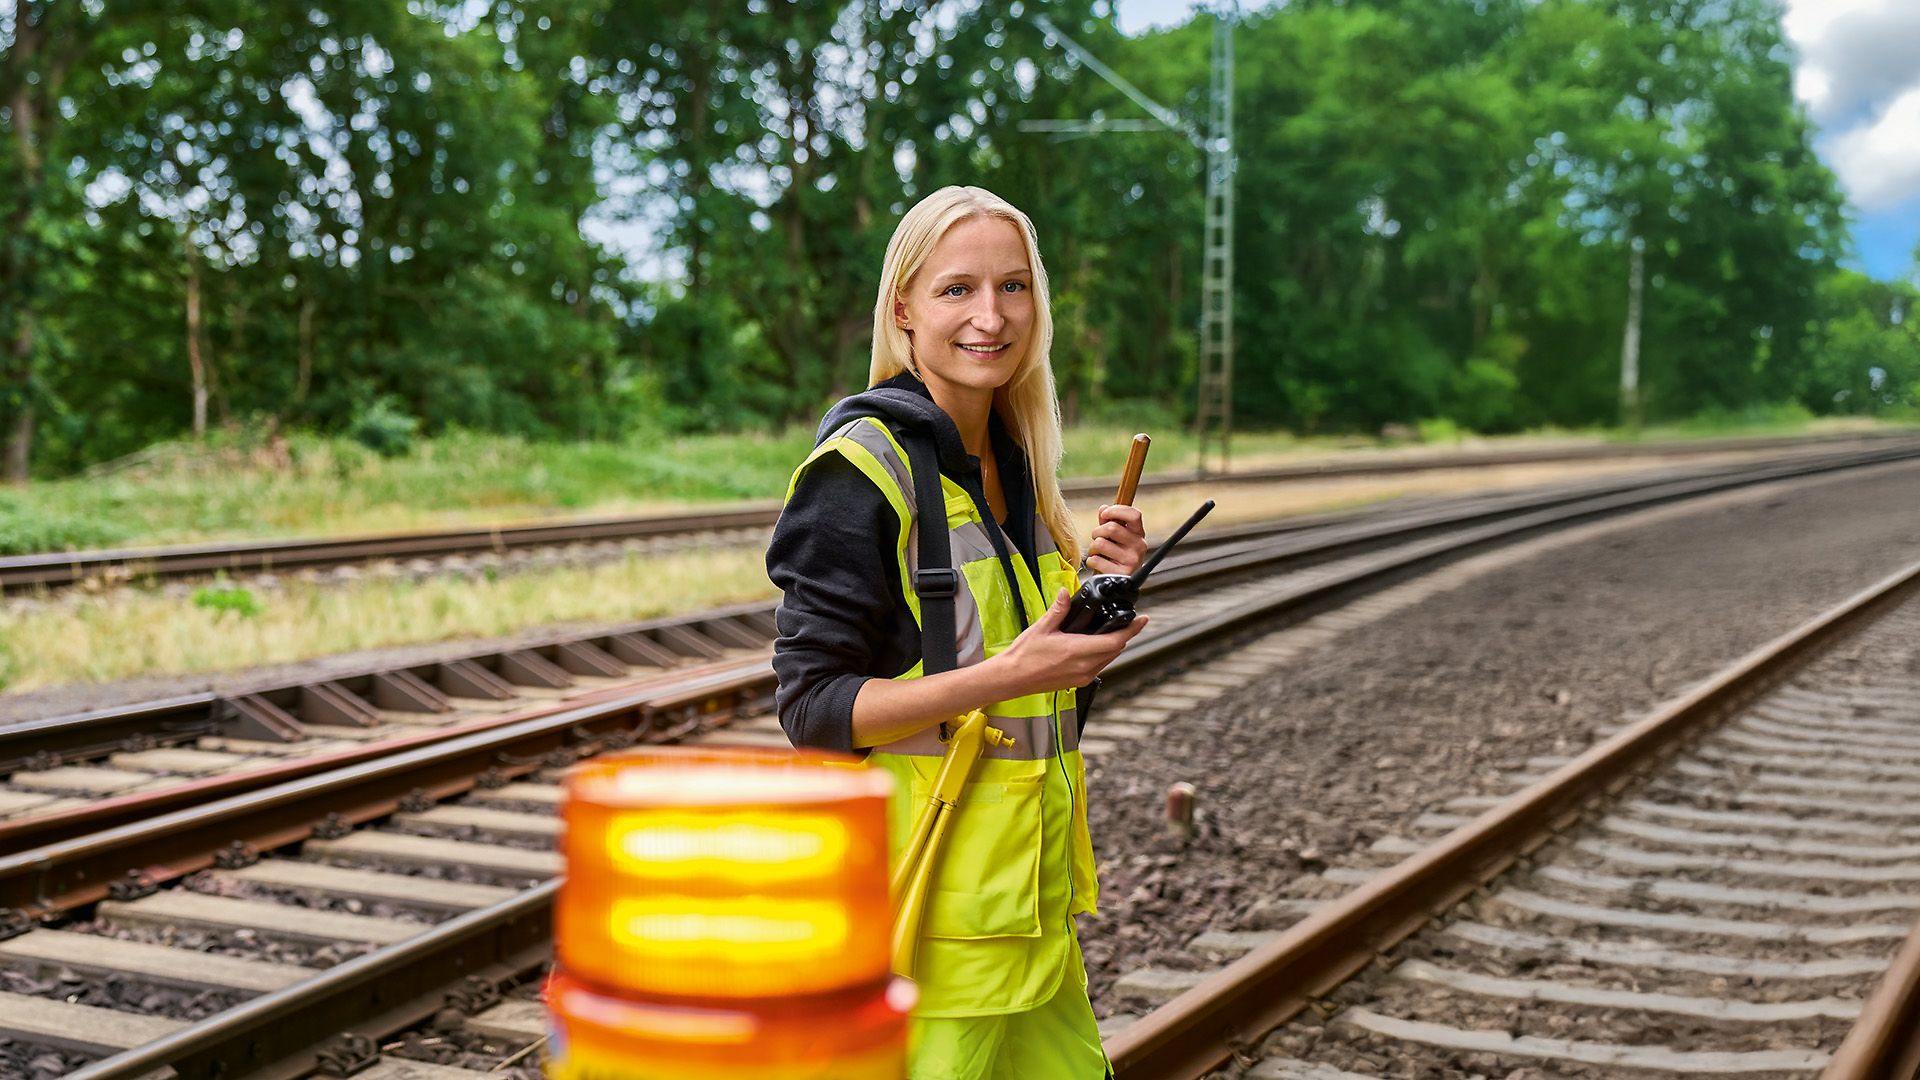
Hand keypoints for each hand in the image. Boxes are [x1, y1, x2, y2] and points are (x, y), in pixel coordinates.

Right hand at [989, 588, 1148, 698]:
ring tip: (1113, 631)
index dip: (1132, 630)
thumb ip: (1058, 609)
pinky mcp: (1078, 682)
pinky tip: (1096, 645)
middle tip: (1128, 621)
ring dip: (1114, 645)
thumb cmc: (1024, 655)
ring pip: (1109, 659)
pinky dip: (1103, 655)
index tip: (1142, 619)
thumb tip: (1065, 593)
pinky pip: (1099, 667)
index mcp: (1078, 651)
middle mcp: (1084, 667)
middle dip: (1124, 635)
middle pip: (1116, 650)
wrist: (1012, 678)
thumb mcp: (1042, 627)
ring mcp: (1082, 676)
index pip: (1115, 640)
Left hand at [1085, 504, 1147, 575]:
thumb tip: (1104, 508)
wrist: (1120, 582)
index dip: (1116, 511)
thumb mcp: (1116, 538)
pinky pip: (1096, 560)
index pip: (1134, 515)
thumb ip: (1109, 522)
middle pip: (1111, 528)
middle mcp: (1139, 547)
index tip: (1104, 515)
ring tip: (1098, 553)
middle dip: (1097, 532)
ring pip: (1100, 543)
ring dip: (1093, 548)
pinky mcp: (1121, 574)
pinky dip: (1091, 561)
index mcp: (1139, 534)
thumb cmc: (1117, 556)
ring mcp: (1132, 561)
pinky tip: (1099, 564)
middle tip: (1097, 539)